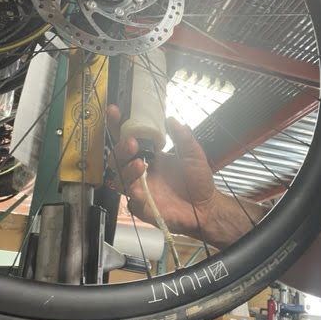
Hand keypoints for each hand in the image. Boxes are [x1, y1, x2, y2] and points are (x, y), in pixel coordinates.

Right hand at [106, 105, 218, 238]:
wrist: (206, 208)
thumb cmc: (198, 181)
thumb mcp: (193, 155)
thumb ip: (183, 137)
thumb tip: (171, 119)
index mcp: (150, 156)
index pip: (129, 138)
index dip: (118, 125)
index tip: (115, 111)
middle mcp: (141, 171)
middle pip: (118, 158)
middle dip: (121, 148)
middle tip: (132, 143)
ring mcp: (140, 189)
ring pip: (119, 178)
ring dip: (126, 169)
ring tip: (140, 164)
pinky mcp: (143, 207)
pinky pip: (130, 200)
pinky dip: (132, 193)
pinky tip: (139, 189)